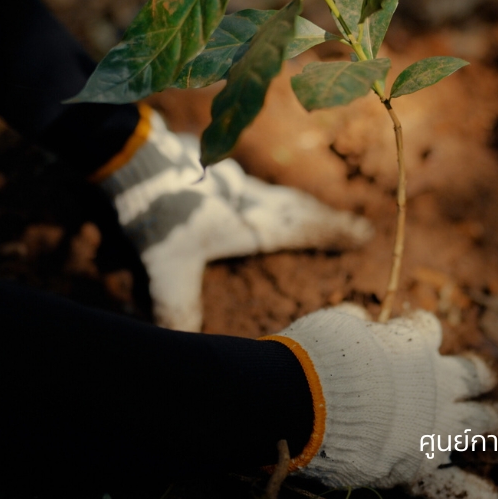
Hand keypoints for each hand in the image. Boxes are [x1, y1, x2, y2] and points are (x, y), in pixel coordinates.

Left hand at [103, 110, 372, 330]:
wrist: (133, 156)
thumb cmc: (159, 211)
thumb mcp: (168, 265)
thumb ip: (178, 303)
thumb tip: (180, 342)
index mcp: (251, 220)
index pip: (301, 229)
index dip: (332, 233)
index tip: (364, 233)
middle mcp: (249, 198)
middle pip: (298, 210)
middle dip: (327, 220)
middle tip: (357, 227)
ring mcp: (231, 183)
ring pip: (278, 196)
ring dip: (300, 206)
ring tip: (315, 213)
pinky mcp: (211, 174)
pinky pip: (253, 187)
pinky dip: (268, 196)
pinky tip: (256, 196)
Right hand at [264, 305, 497, 498]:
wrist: (315, 405)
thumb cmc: (321, 358)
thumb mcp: (335, 326)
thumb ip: (353, 323)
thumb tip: (357, 318)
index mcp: (412, 345)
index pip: (426, 329)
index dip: (419, 328)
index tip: (413, 328)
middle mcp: (432, 383)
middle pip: (469, 374)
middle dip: (477, 375)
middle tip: (486, 376)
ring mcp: (433, 425)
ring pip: (475, 421)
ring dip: (491, 420)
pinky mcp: (419, 462)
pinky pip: (452, 483)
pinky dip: (475, 495)